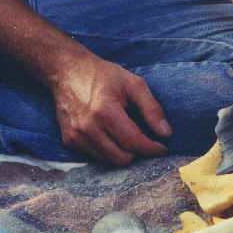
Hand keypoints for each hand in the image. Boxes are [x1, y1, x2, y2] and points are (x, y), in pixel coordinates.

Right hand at [51, 55, 171, 165]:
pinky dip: (108, 150)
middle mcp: (88, 127)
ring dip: (123, 153)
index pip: (133, 142)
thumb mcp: (133, 84)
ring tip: (127, 135)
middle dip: (137, 151)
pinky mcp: (69, 140)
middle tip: (143, 139)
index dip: (151, 149)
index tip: (162, 148)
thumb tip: (166, 133)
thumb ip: (152, 109)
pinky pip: (96, 156)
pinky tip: (110, 134)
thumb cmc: (102, 75)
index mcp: (105, 111)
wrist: (66, 71)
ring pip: (109, 160)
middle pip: (122, 158)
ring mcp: (76, 136)